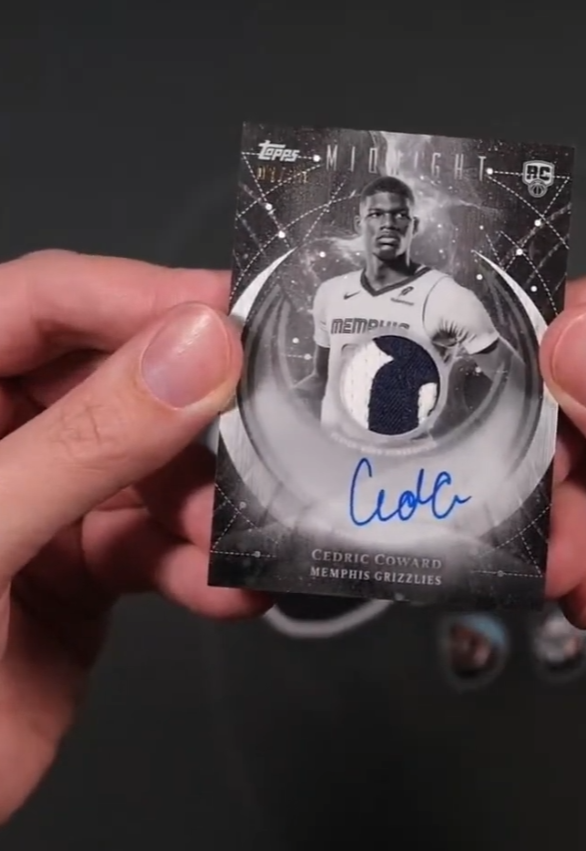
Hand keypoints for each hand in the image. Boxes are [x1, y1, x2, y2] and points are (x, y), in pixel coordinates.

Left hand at [0, 250, 269, 821]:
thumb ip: (88, 441)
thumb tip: (201, 349)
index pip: (42, 303)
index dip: (139, 296)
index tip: (234, 315)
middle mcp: (1, 437)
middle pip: (118, 382)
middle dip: (191, 417)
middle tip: (261, 433)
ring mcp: (41, 501)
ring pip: (150, 468)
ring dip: (204, 502)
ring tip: (231, 536)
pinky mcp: (79, 567)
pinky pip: (156, 544)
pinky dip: (199, 566)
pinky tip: (226, 588)